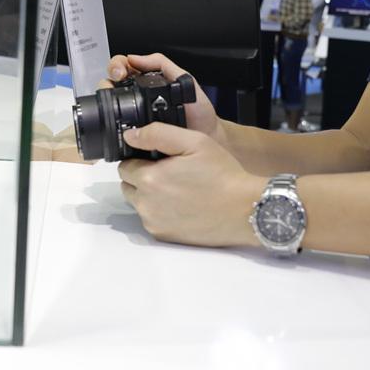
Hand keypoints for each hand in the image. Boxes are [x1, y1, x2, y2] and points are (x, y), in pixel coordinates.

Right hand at [101, 52, 222, 146]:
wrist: (206, 137)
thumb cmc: (198, 111)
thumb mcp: (184, 79)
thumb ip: (163, 64)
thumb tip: (135, 58)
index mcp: (146, 82)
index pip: (123, 67)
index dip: (118, 65)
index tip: (122, 70)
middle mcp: (136, 98)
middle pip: (111, 84)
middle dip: (109, 79)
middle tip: (118, 80)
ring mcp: (133, 118)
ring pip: (110, 105)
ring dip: (107, 99)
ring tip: (114, 100)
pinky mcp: (134, 137)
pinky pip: (117, 130)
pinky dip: (111, 125)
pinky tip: (115, 121)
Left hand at [117, 122, 264, 247]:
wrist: (244, 210)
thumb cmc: (223, 175)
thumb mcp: (194, 141)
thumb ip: (157, 134)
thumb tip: (129, 136)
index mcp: (150, 178)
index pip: (125, 166)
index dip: (141, 159)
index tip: (160, 159)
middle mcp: (146, 204)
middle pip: (129, 185)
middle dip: (143, 177)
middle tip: (171, 172)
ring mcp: (154, 222)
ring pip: (139, 203)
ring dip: (150, 195)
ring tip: (179, 189)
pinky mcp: (163, 235)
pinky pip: (151, 219)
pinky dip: (160, 212)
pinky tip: (182, 205)